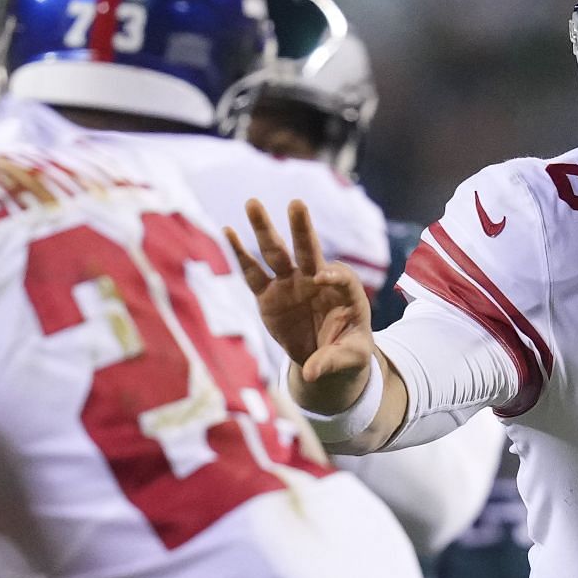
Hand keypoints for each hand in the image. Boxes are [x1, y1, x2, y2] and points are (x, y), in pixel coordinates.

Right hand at [226, 199, 374, 414]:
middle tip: (296, 204)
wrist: (326, 354)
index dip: (333, 276)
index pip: (340, 277)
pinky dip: (240, 253)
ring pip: (276, 253)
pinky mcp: (269, 294)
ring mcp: (290, 284)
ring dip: (265, 230)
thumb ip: (331, 361)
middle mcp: (316, 279)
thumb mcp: (350, 358)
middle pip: (308, 250)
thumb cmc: (347, 349)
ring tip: (252, 203)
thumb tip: (310, 374)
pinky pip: (253, 273)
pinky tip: (228, 231)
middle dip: (302, 229)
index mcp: (344, 291)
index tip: (321, 279)